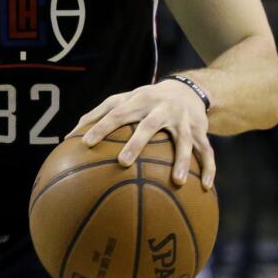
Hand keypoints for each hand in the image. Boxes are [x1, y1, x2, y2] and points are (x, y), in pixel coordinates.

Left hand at [67, 79, 215, 188]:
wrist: (186, 90)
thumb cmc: (145, 100)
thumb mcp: (123, 100)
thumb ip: (98, 114)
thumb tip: (68, 136)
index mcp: (139, 100)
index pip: (116, 113)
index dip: (101, 127)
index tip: (85, 144)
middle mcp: (162, 108)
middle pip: (149, 125)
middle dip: (137, 143)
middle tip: (123, 163)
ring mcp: (183, 120)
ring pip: (184, 141)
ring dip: (182, 160)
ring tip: (177, 182)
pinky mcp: (200, 131)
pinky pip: (207, 151)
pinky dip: (209, 168)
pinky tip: (206, 187)